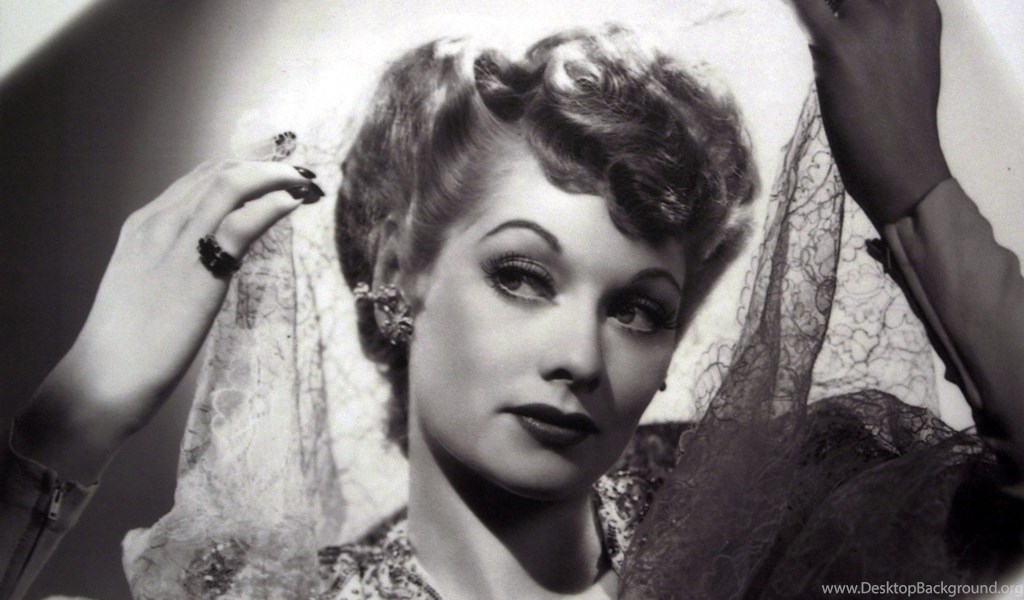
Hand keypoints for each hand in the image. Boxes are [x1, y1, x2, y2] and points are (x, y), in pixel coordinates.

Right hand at [14, 160, 321, 479]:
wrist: (106, 375)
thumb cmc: (128, 343)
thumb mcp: (147, 287)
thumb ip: (175, 263)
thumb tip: (211, 260)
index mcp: (144, 225)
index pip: (199, 178)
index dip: (242, 169)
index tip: (272, 175)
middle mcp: (158, 222)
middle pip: (219, 171)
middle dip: (265, 166)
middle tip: (299, 175)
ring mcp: (176, 240)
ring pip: (232, 184)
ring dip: (276, 177)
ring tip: (306, 183)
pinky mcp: (199, 267)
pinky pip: (244, 221)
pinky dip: (273, 204)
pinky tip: (293, 204)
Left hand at [787, 0, 951, 225]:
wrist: (903, 168)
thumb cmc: (896, 123)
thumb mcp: (904, 61)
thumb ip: (881, 32)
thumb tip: (836, 17)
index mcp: (922, 9)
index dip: (848, 2)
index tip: (833, 12)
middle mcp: (902, 7)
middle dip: (829, 3)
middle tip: (819, 26)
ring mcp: (872, 23)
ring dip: (811, 5)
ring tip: (816, 42)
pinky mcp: (838, 46)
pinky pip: (804, 4)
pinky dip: (792, 3)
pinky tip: (784, 6)